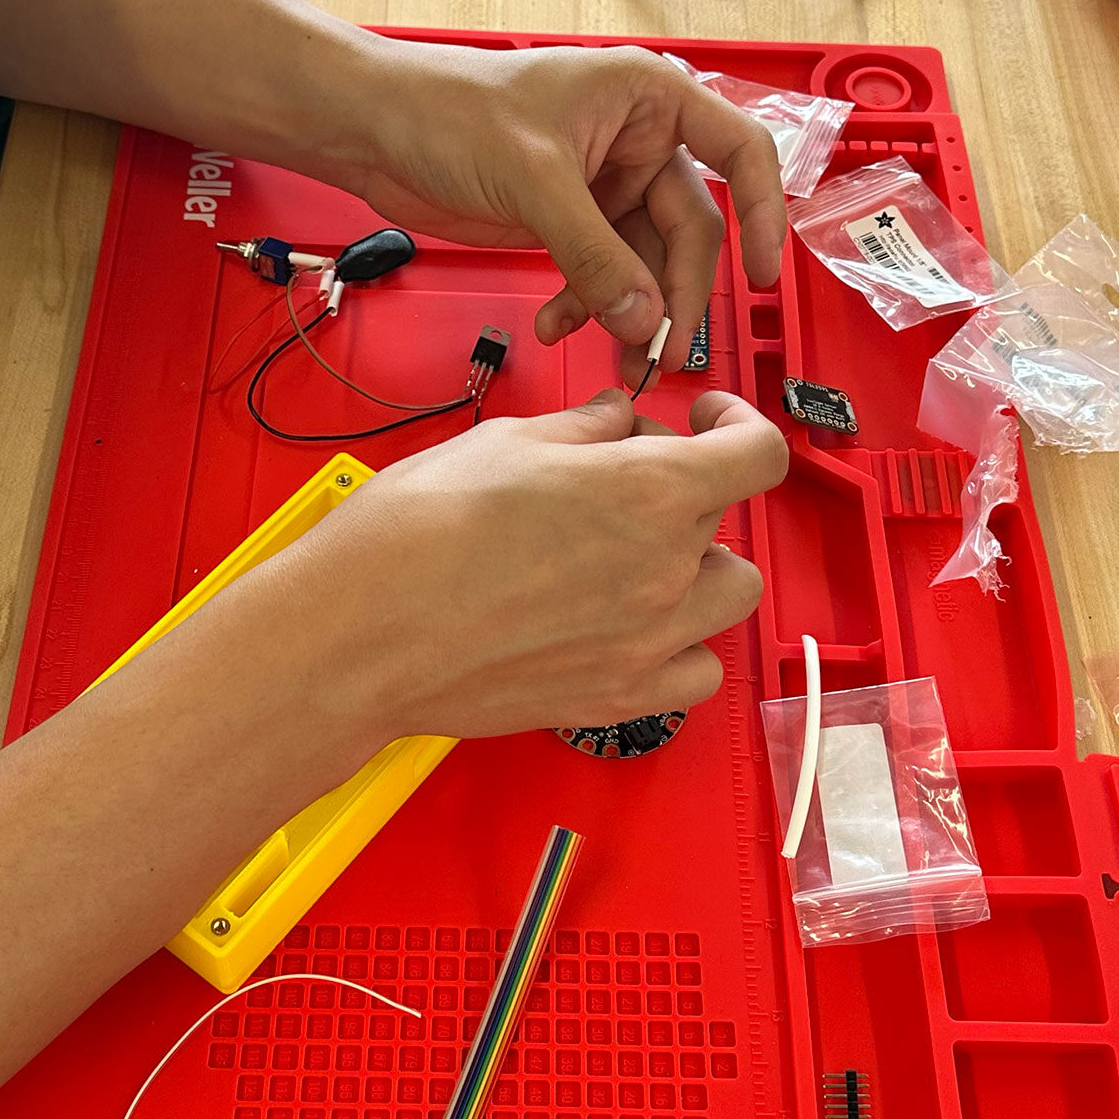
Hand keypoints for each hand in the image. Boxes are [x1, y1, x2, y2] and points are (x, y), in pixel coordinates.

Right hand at [268, 389, 785, 741]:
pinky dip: (680, 645)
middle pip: (727, 520)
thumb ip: (586, 428)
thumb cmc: (420, 529)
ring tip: (628, 559)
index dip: (740, 425)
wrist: (361, 633)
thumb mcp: (507, 440)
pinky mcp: (619, 698)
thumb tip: (620, 421)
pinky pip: (696, 671)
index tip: (706, 420)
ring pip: (728, 597)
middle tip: (618, 486)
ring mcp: (650, 643)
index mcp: (649, 490)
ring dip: (696, 568)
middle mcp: (667, 569)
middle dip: (685, 493)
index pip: (757, 453)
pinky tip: (627, 625)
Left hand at [352, 40, 785, 383]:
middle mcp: (637, 142)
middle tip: (665, 352)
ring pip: (646, 264)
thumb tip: (647, 320)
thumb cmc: (449, 109)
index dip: (764, 213)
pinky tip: (561, 327)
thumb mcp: (535, 179)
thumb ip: (595, 254)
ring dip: (633, 314)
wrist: (376, 130)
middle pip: (691, 230)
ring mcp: (604, 186)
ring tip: (621, 359)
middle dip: (677, 295)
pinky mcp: (570, 221)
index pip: (739, 150)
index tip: (763, 276)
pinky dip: (588, 306)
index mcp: (649, 99)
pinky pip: (603, 276)